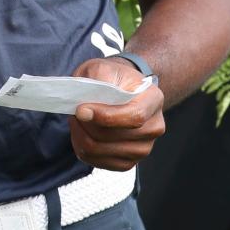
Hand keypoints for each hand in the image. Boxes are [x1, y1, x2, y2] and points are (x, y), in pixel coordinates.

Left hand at [69, 57, 164, 171]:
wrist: (120, 90)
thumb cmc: (112, 79)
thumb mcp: (104, 67)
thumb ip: (98, 78)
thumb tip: (88, 99)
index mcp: (153, 99)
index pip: (134, 116)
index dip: (105, 116)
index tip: (81, 110)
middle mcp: (154, 126)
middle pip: (114, 136)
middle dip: (86, 125)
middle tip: (75, 111)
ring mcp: (143, 148)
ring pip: (102, 151)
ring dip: (82, 136)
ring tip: (78, 121)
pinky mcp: (129, 162)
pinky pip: (99, 163)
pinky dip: (84, 149)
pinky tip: (82, 134)